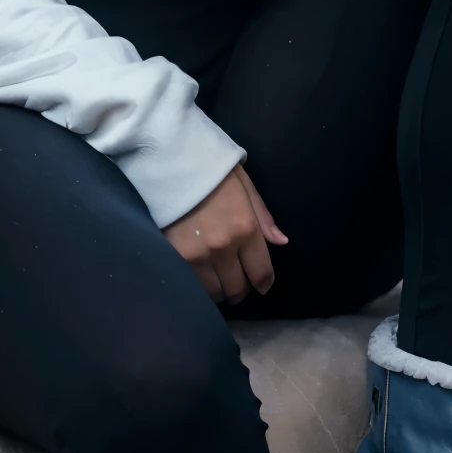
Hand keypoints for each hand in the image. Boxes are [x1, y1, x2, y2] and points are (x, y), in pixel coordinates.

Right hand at [163, 165, 288, 304]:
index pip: (261, 272)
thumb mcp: (245, 185)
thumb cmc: (211, 169)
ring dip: (220, 290)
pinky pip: (193, 286)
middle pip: (238, 288)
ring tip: (219, 281)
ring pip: (215, 292)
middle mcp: (224, 246)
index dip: (264, 283)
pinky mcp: (175, 257)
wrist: (170, 160)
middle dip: (242, 289)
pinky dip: (200, 287)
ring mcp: (198, 255)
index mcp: (246, 227)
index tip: (262, 285)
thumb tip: (281, 242)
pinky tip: (201, 277)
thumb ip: (263, 217)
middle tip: (238, 282)